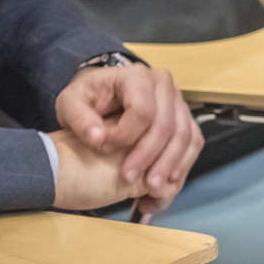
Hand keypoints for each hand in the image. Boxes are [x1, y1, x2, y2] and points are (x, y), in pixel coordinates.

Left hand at [55, 64, 203, 213]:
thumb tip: (98, 137)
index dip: (124, 135)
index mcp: (136, 76)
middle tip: (130, 177)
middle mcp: (163, 84)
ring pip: (184, 136)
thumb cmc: (88, 98)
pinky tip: (166, 183)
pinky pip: (193, 142)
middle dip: (148, 156)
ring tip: (151, 188)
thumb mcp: (71, 103)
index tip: (104, 148)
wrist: (104, 94)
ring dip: (169, 165)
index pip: (141, 109)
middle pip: (167, 125)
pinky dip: (181, 164)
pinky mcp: (185, 117)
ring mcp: (178, 100)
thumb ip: (79, 118)